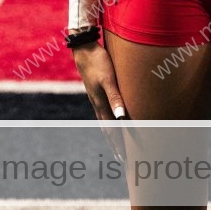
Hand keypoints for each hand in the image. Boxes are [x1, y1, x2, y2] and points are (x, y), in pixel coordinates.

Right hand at [72, 40, 127, 162]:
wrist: (84, 49)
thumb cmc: (99, 62)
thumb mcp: (109, 79)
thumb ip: (115, 97)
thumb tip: (121, 118)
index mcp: (101, 104)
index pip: (112, 130)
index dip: (120, 144)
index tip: (126, 159)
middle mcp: (98, 104)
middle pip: (108, 130)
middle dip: (117, 145)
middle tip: (124, 160)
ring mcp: (97, 98)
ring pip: (106, 122)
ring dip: (113, 135)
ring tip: (119, 146)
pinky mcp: (98, 91)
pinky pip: (105, 112)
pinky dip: (110, 121)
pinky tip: (114, 120)